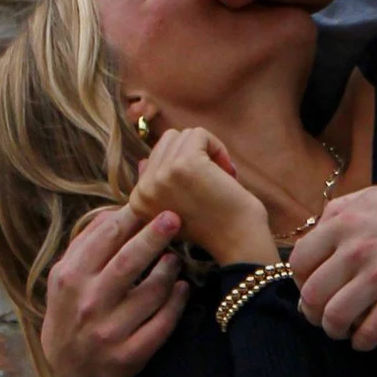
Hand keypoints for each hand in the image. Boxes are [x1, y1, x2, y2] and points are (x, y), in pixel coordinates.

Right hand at [39, 203, 188, 376]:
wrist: (68, 365)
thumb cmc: (72, 307)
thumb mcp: (66, 274)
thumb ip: (88, 241)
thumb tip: (118, 209)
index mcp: (71, 277)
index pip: (106, 237)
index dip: (133, 216)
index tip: (153, 201)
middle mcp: (89, 303)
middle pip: (129, 261)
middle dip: (155, 236)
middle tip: (175, 218)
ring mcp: (109, 331)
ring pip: (152, 292)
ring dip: (169, 270)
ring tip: (175, 258)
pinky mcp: (129, 354)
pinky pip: (163, 323)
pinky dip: (177, 302)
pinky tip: (182, 288)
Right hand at [130, 125, 272, 268]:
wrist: (239, 243)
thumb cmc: (214, 227)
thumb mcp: (176, 209)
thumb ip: (157, 185)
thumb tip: (142, 160)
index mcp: (137, 200)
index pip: (155, 157)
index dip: (183, 166)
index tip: (201, 190)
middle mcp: (143, 189)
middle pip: (167, 142)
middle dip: (195, 154)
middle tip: (214, 180)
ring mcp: (160, 176)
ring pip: (183, 135)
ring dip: (207, 150)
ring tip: (220, 177)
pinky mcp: (183, 165)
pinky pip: (199, 134)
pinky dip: (218, 147)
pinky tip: (227, 172)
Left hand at [289, 181, 376, 349]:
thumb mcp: (371, 198)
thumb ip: (338, 213)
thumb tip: (312, 234)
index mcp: (344, 222)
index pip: (299, 263)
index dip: (300, 283)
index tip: (312, 291)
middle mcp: (358, 248)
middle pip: (312, 294)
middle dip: (312, 313)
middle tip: (321, 319)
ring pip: (336, 317)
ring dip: (334, 331)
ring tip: (341, 332)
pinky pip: (370, 331)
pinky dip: (362, 342)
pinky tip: (364, 340)